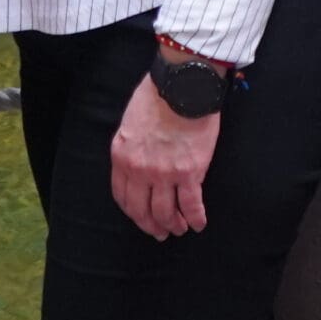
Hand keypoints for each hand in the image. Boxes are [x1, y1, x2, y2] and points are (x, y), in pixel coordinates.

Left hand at [110, 77, 220, 238]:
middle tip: (159, 232)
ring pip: (166, 213)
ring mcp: (164, 174)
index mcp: (122, 157)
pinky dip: (195, 218)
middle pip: (142, 210)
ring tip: (180, 229)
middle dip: (151, 225)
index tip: (140, 216)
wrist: (182, 86)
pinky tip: (198, 224)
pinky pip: (191, 205)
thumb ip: (131, 146)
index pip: (122, 196)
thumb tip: (139, 158)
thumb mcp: (130, 123)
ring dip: (173, 226)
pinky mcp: (189, 173)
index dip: (132, 211)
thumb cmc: (157, 96)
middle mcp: (140, 171)